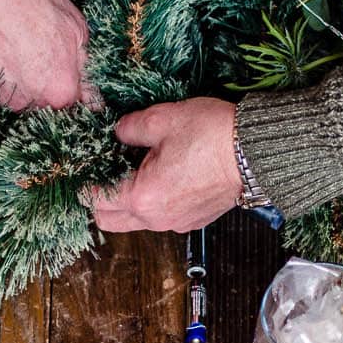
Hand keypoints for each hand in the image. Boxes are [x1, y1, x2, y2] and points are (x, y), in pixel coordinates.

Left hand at [88, 97, 242, 232]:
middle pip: (109, 220)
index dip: (86, 180)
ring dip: (128, 201)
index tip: (89, 163)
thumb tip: (118, 132)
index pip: (94, 200)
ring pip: (135, 221)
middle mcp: (157, 219)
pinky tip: (163, 175)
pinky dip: (153, 202)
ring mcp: (176, 223)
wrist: (257, 152)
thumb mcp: (163, 118)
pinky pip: (161, 217)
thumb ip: (130, 127)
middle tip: (108, 168)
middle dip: (101, 198)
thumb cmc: (213, 136)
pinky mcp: (193, 220)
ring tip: (139, 168)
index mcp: (142, 198)